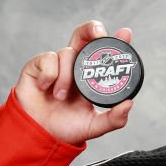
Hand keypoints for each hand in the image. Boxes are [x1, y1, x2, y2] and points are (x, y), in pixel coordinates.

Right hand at [15, 21, 135, 145]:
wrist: (39, 136)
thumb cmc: (65, 129)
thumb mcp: (94, 126)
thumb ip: (114, 119)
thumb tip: (129, 105)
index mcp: (90, 77)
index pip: (104, 54)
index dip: (115, 40)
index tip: (125, 33)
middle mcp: (74, 67)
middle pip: (84, 36)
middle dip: (92, 28)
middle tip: (98, 34)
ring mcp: (56, 65)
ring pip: (67, 53)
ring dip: (66, 76)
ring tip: (60, 96)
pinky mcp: (36, 66)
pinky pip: (47, 59)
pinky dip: (49, 74)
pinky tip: (45, 88)